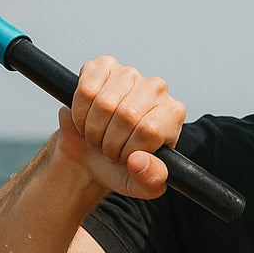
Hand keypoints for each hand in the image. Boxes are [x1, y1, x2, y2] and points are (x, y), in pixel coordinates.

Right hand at [54, 55, 186, 198]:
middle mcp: (157, 89)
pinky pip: (86, 89)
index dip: (129, 150)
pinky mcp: (103, 66)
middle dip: (110, 142)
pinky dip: (80, 111)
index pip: (149, 130)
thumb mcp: (142, 186)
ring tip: (98, 137)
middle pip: (127, 115)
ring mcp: (130, 74)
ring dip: (93, 128)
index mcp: (173, 114)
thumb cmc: (124, 169)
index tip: (126, 158)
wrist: (94, 156)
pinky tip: (86, 118)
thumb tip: (138, 161)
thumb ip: (150, 181)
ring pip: (104, 103)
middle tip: (109, 150)